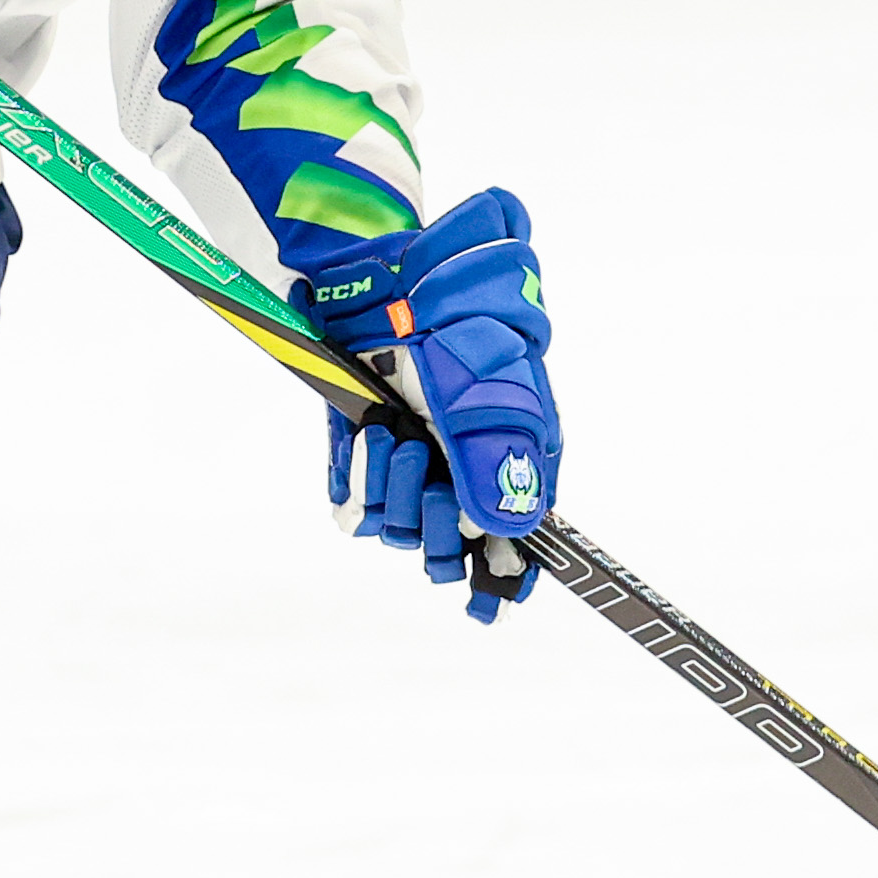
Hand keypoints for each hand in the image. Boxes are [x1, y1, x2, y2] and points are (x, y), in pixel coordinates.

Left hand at [300, 186, 559, 623]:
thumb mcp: (492, 385)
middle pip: (453, 551)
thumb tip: (510, 531)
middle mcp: (467, 471)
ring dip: (395, 491)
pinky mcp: (367, 456)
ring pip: (402, 532)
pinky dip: (360, 481)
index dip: (507, 578)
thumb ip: (501, 458)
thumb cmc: (459, 317)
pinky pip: (358, 509)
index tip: (488, 604)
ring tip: (394, 433)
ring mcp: (416, 465)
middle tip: (431, 480)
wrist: (386, 274)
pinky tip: (370, 436)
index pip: (519, 544)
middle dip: (437, 527)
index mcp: (518, 458)